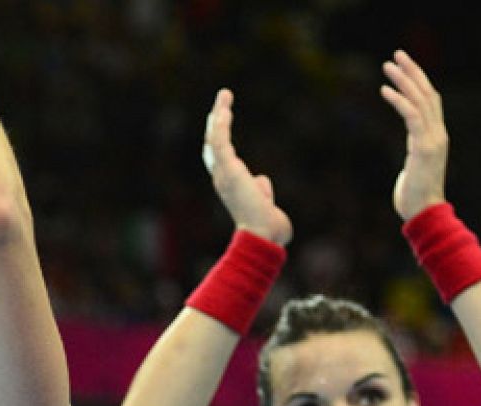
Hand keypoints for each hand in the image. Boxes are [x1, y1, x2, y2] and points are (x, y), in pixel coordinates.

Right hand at [202, 89, 292, 245]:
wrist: (263, 235)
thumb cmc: (267, 226)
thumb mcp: (264, 202)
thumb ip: (261, 190)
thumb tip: (261, 180)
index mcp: (230, 185)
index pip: (220, 158)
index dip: (219, 140)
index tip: (222, 122)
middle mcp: (222, 178)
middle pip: (213, 144)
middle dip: (216, 123)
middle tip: (220, 104)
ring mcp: (223, 173)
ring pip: (215, 138)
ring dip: (219, 115)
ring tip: (224, 95)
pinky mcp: (228, 169)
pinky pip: (220, 141)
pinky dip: (220, 123)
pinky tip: (223, 108)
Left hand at [381, 50, 447, 220]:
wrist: (424, 213)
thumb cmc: (415, 196)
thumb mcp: (415, 167)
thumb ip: (416, 153)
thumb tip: (411, 153)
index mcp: (436, 136)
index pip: (431, 100)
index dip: (419, 81)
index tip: (404, 66)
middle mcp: (437, 133)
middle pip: (428, 93)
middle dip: (412, 72)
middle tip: (397, 54)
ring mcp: (433, 139)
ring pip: (420, 100)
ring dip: (404, 80)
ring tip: (388, 65)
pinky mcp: (423, 147)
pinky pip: (412, 117)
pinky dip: (399, 101)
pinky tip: (385, 90)